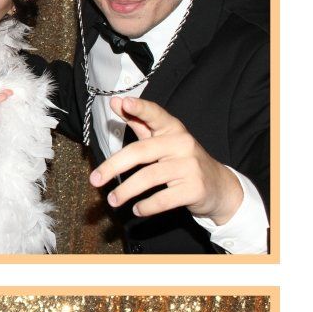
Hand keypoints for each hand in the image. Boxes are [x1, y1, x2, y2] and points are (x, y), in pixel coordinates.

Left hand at [90, 97, 242, 221]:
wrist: (218, 187)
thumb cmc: (182, 161)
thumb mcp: (164, 140)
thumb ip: (140, 122)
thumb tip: (116, 101)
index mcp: (173, 130)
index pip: (155, 115)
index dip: (140, 108)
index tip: (123, 102)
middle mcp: (183, 144)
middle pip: (140, 152)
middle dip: (113, 166)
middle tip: (94, 180)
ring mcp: (191, 166)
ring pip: (149, 177)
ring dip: (126, 191)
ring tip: (113, 200)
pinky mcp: (195, 189)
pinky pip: (163, 199)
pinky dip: (146, 206)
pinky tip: (137, 209)